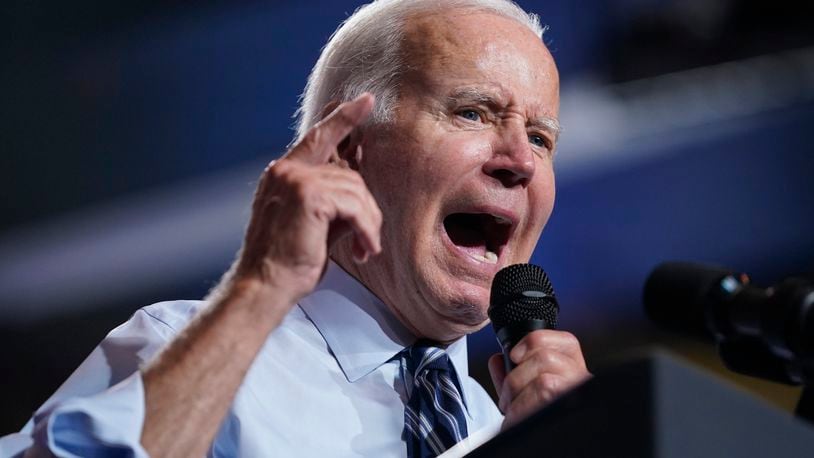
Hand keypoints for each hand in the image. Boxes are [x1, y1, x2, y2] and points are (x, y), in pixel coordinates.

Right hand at [233, 93, 381, 303]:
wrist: (264, 286)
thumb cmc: (287, 262)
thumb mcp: (315, 223)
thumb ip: (335, 198)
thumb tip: (361, 181)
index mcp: (283, 174)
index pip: (318, 137)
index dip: (344, 117)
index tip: (366, 101)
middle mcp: (286, 170)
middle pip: (349, 173)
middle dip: (367, 208)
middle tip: (368, 238)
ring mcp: (295, 179)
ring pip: (356, 189)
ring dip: (368, 223)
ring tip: (363, 248)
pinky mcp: (308, 195)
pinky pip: (356, 205)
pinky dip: (366, 230)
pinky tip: (362, 250)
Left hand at [488, 330, 590, 427]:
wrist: (533, 446)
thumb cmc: (533, 423)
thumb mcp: (522, 394)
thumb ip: (510, 374)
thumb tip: (497, 359)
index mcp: (574, 371)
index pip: (566, 341)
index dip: (536, 341)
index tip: (515, 355)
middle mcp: (581, 382)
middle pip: (546, 357)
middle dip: (516, 376)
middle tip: (509, 396)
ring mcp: (577, 396)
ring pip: (544, 380)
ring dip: (517, 395)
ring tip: (513, 410)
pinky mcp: (567, 410)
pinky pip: (542, 399)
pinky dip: (520, 410)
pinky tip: (517, 420)